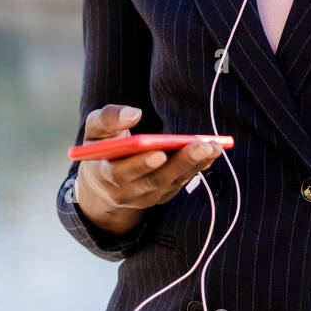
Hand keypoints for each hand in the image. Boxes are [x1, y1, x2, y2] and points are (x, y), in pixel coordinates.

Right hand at [74, 104, 221, 236]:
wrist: (103, 182)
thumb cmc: (102, 146)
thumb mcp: (96, 129)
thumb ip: (109, 118)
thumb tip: (133, 113)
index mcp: (103, 174)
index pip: (121, 173)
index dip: (140, 165)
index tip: (159, 152)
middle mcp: (125, 192)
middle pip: (155, 180)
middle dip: (181, 163)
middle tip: (203, 146)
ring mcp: (145, 197)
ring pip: (172, 183)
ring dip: (194, 165)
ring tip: (214, 147)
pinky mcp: (162, 195)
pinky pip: (181, 182)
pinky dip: (197, 168)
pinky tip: (212, 152)